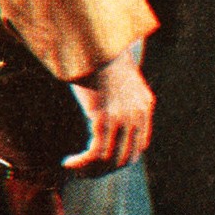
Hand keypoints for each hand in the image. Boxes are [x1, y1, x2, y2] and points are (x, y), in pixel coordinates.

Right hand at [67, 51, 155, 172]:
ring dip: (90, 171)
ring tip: (74, 170)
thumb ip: (117, 97)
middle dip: (104, 171)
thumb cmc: (98, 59)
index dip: (120, 159)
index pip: (139, 146)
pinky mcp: (105, 118)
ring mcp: (123, 117)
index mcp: (145, 105)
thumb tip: (103, 109)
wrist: (96, 42)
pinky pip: (96, 153)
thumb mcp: (116, 80)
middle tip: (84, 172)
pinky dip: (82, 164)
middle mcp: (138, 114)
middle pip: (126, 158)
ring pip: (110, 160)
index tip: (100, 163)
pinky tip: (68, 163)